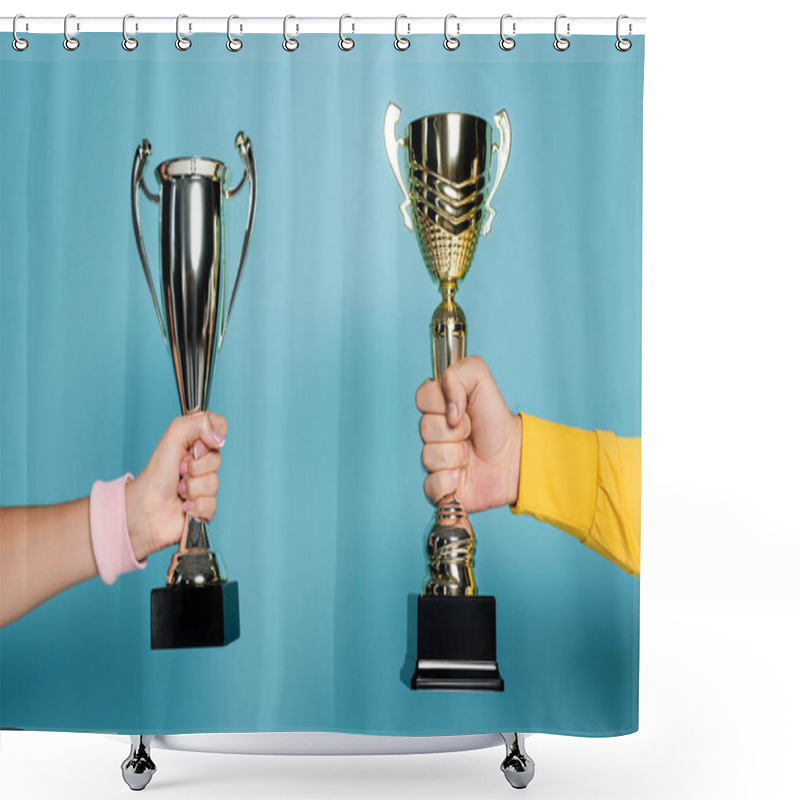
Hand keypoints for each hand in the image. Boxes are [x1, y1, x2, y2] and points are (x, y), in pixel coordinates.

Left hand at [125, 411, 227, 560]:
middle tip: (179, 470)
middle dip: (196, 467)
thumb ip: (198, 424)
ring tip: (178, 490)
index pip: (219, 428)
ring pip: (214, 483)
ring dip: (193, 488)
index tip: (193, 447)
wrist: (145, 508)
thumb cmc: (155, 474)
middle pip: (218, 459)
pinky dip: (196, 506)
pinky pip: (212, 504)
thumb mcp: (172, 437)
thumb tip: (220, 437)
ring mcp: (204, 486)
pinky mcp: (205, 507)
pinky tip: (184, 505)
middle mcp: (202, 463)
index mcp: (196, 443)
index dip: (210, 437)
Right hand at [416, 356, 520, 513]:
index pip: (422, 397)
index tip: (462, 410)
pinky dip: (448, 482)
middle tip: (471, 433)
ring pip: (429, 456)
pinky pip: (430, 485)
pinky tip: (462, 477)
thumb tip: (446, 403)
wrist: (513, 458)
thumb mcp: (483, 382)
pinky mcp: (437, 486)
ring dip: (456, 456)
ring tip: (470, 456)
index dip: (443, 403)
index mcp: (437, 408)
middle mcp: (432, 433)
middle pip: (425, 428)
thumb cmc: (496, 423)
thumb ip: (460, 374)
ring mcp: (433, 460)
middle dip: (455, 431)